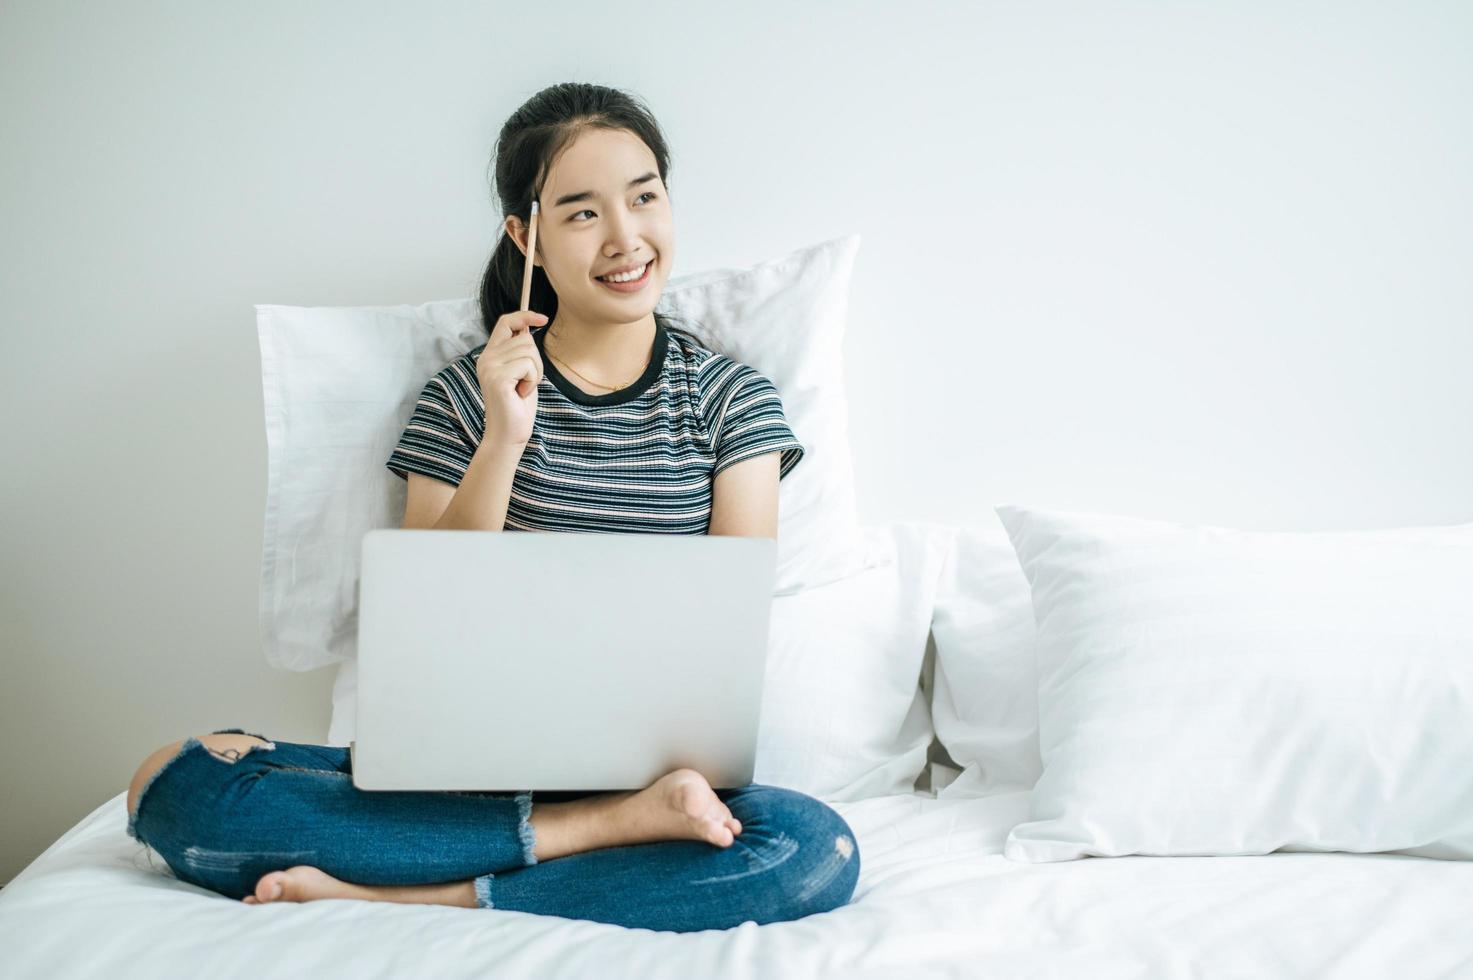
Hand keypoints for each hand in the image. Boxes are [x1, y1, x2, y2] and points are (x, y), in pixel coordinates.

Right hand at [476, 310, 547, 447]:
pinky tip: (522, 393)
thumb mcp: (520, 373)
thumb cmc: (518, 406)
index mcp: (490, 355)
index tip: (543, 318)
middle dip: (536, 361)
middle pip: (525, 339)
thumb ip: (520, 352)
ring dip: (536, 372)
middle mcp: (486, 358)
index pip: (505, 322)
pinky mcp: (497, 378)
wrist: (508, 434)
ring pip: (529, 351)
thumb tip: (529, 327)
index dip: (525, 316)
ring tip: (523, 388)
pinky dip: (533, 380)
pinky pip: (528, 365)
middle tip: (526, 382)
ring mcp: (490, 367)